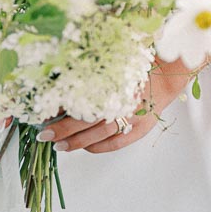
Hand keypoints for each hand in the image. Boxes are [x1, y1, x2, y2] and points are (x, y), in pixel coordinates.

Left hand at [37, 58, 196, 154]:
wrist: (166, 76)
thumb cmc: (136, 67)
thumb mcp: (113, 63)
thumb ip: (91, 73)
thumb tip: (62, 81)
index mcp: (113, 84)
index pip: (80, 101)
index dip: (61, 109)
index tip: (45, 113)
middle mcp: (121, 102)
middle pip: (85, 121)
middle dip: (61, 129)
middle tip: (44, 134)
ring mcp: (131, 118)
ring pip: (97, 136)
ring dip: (75, 142)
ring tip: (58, 146)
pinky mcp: (139, 130)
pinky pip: (113, 144)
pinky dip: (96, 148)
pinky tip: (84, 148)